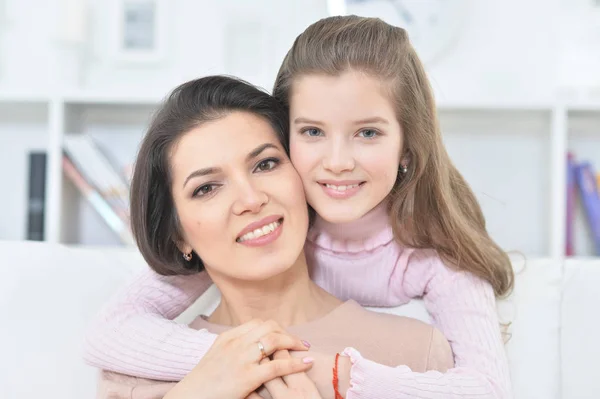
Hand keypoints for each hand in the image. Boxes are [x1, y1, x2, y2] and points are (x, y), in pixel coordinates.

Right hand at [164, 319, 311, 398]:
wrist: (190, 396)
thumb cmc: (203, 381)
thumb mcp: (216, 355)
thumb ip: (233, 347)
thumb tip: (252, 344)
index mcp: (228, 337)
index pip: (257, 323)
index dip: (275, 328)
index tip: (284, 336)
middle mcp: (236, 343)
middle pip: (269, 327)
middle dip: (287, 333)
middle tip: (298, 342)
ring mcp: (242, 359)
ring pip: (275, 341)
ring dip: (294, 343)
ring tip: (305, 348)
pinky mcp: (248, 377)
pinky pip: (278, 365)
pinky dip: (296, 363)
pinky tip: (306, 363)